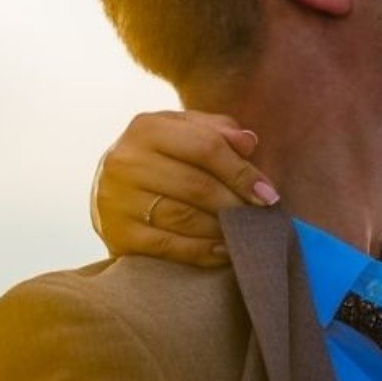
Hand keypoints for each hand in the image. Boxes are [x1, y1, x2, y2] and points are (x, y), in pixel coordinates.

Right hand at [91, 110, 278, 265]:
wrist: (112, 190)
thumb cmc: (163, 158)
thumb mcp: (186, 134)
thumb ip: (219, 132)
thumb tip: (248, 142)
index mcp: (146, 128)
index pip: (206, 147)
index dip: (242, 172)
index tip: (269, 195)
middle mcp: (126, 161)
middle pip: (196, 185)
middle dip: (236, 204)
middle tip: (260, 219)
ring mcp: (117, 199)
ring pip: (184, 218)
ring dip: (222, 229)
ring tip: (245, 234)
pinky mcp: (118, 234)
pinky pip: (169, 246)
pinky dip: (203, 252)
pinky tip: (224, 251)